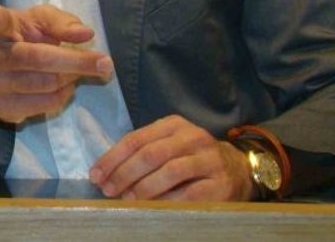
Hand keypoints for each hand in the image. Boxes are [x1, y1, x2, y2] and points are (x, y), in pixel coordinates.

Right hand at [0, 4, 112, 123]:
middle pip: (37, 59)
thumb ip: (61, 22)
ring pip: (47, 84)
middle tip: (105, 63)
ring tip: (77, 70)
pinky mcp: (4, 110)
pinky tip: (63, 85)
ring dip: (71, 78)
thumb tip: (86, 34)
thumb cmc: (20, 38)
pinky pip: (47, 104)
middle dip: (76, 61)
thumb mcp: (37, 21)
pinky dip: (64, 94)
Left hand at [89, 115, 254, 200]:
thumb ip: (142, 152)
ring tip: (127, 200)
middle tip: (108, 190)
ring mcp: (209, 159)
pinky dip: (167, 202)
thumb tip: (106, 173)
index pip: (135, 139)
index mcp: (173, 125)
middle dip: (124, 173)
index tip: (95, 175)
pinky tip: (153, 208)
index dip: (112, 158)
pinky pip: (189, 194)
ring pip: (170, 172)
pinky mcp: (220, 184)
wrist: (239, 169)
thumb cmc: (192, 158)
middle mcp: (192, 137)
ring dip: (143, 188)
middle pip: (150, 154)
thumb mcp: (168, 145)